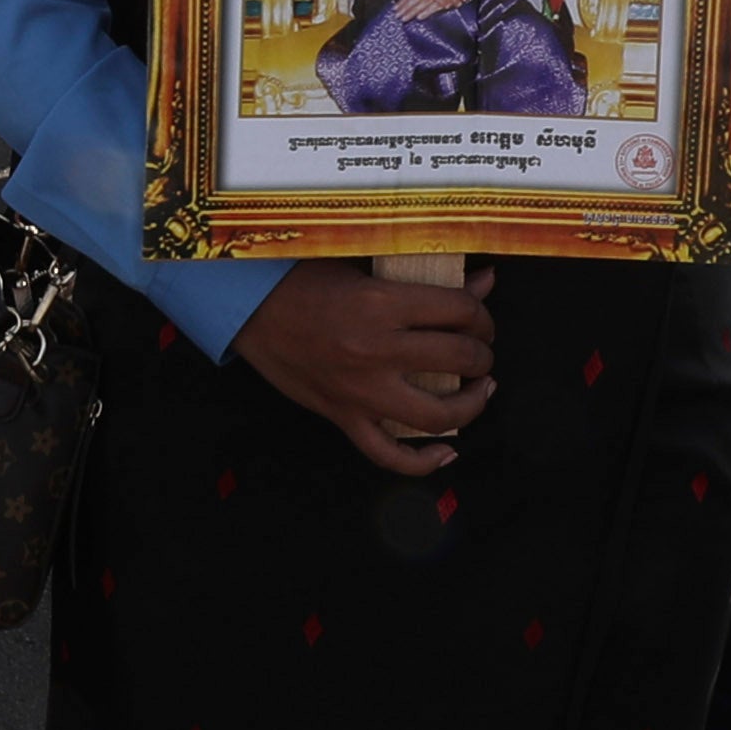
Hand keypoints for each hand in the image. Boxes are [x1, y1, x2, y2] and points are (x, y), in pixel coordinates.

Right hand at [233, 262, 497, 477]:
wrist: (245, 307)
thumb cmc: (302, 280)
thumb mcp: (363, 267)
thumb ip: (425, 279)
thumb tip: (485, 282)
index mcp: (381, 303)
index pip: (460, 312)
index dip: (482, 313)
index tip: (480, 316)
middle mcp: (375, 350)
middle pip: (459, 358)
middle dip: (482, 354)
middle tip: (480, 349)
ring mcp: (359, 391)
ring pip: (437, 416)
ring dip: (471, 405)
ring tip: (478, 391)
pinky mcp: (342, 416)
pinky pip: (387, 455)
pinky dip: (422, 462)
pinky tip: (446, 454)